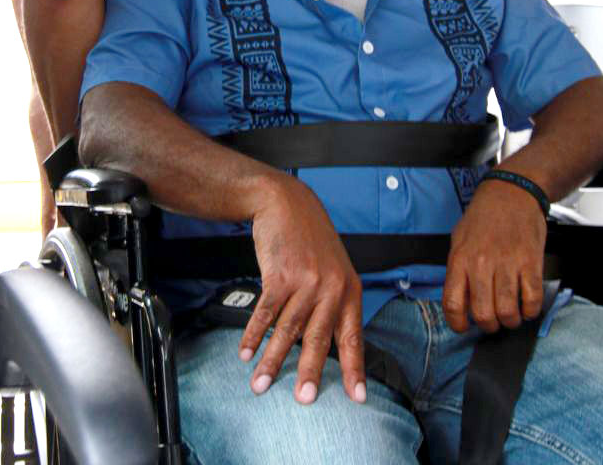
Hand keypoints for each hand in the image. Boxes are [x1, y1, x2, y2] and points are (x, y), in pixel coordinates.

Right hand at [237, 176, 365, 405]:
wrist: (288, 204)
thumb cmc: (311, 241)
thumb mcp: (334, 270)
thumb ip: (333, 305)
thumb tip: (328, 346)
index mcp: (349, 291)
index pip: (353, 337)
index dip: (355, 369)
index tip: (357, 398)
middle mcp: (331, 288)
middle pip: (319, 338)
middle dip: (311, 372)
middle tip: (304, 399)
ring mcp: (305, 281)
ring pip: (288, 329)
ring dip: (273, 360)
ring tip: (261, 385)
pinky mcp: (280, 274)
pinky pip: (266, 312)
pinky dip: (254, 334)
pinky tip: (246, 352)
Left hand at [443, 183, 547, 333]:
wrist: (512, 192)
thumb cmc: (484, 216)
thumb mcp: (459, 239)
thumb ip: (458, 270)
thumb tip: (461, 301)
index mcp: (460, 259)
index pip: (453, 303)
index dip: (458, 323)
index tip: (464, 327)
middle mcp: (481, 263)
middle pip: (483, 314)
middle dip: (489, 326)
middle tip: (493, 321)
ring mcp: (507, 263)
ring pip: (508, 311)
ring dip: (510, 321)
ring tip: (511, 316)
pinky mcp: (530, 262)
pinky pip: (532, 299)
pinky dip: (530, 310)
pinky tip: (527, 306)